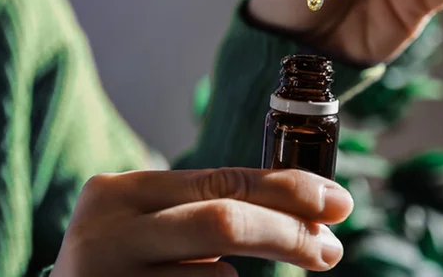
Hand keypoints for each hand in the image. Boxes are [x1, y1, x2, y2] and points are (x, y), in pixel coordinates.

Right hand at [50, 169, 353, 275]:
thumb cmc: (118, 262)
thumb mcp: (144, 221)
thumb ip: (200, 206)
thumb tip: (305, 210)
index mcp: (116, 193)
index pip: (217, 181)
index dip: (286, 190)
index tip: (335, 202)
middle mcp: (108, 233)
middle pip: (222, 222)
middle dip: (287, 234)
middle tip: (328, 250)